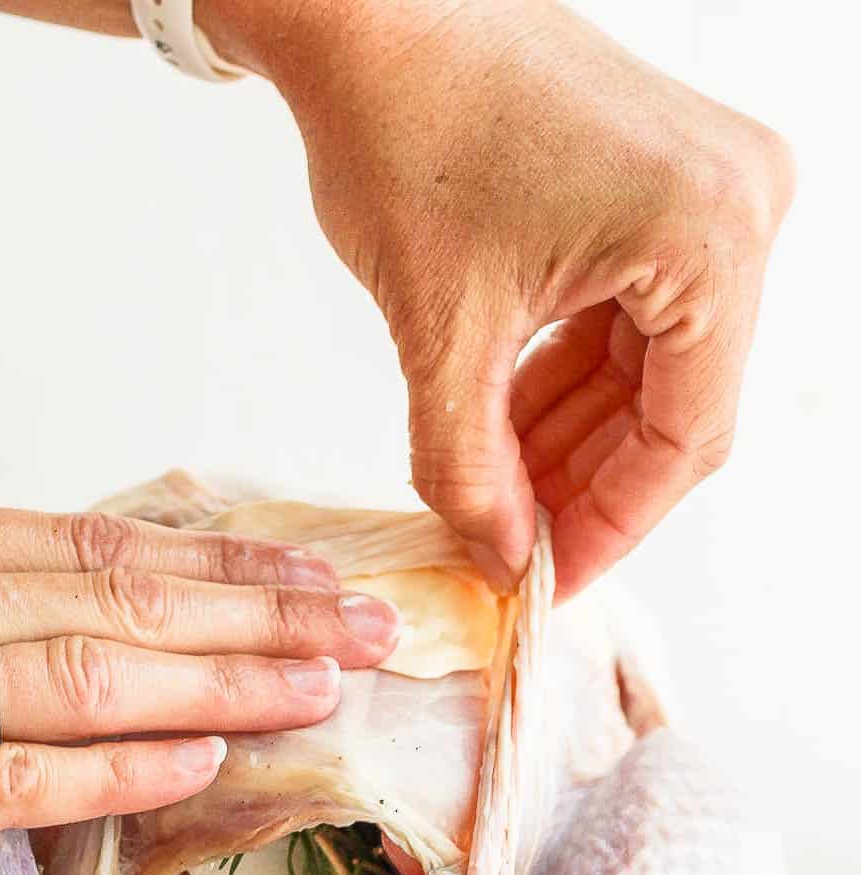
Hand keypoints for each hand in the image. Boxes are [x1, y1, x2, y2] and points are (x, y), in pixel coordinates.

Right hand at [0, 429, 397, 874]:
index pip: (99, 541)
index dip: (220, 559)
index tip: (307, 570)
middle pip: (125, 599)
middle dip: (264, 614)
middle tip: (370, 626)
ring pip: (93, 678)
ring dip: (224, 680)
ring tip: (325, 685)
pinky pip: (10, 781)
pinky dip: (114, 768)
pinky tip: (203, 760)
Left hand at [205, 0, 794, 595]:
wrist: (369, 8)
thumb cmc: (407, 126)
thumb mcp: (441, 334)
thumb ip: (472, 469)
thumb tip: (503, 560)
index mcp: (708, 236)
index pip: (684, 436)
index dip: (612, 526)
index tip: (547, 584)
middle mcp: (737, 205)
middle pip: (673, 406)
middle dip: (583, 486)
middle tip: (511, 552)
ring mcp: (708, 188)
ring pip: (648, 369)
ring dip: (569, 439)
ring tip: (492, 496)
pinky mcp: (663, 183)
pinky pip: (629, 317)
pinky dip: (565, 378)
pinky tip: (503, 427)